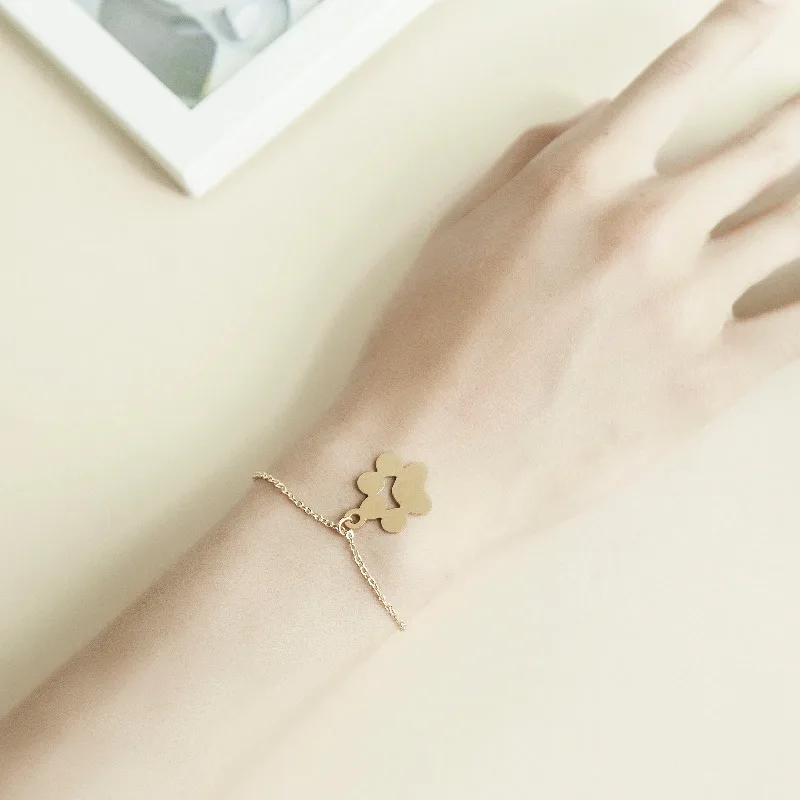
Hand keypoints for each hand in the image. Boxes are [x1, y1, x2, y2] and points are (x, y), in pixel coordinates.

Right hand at [279, 0, 799, 606]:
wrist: (425, 463)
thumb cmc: (422, 358)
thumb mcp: (454, 234)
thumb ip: (530, 163)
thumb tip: (590, 125)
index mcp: (579, 183)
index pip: (685, 73)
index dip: (738, 30)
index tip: (768, 15)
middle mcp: (645, 229)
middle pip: (766, 146)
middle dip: (795, 121)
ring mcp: (687, 307)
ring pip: (799, 224)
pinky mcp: (708, 384)